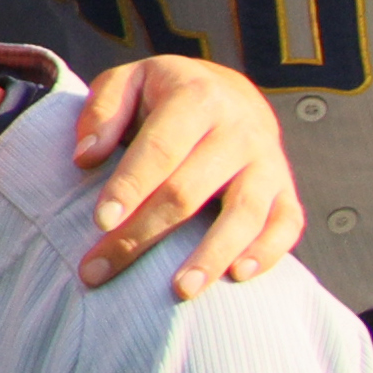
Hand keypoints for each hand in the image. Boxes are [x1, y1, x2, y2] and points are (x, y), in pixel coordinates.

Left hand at [57, 55, 303, 292]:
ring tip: (180, 291)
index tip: (100, 221)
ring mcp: (268, 163)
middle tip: (100, 271)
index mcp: (196, 98)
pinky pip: (286, 225)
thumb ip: (102, 111)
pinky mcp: (286, 191)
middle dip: (143, 235)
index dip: (130, 186)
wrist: (228, 91)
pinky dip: (267, 252)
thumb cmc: (163, 94)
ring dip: (211, 256)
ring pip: (243, 215)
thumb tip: (85, 157)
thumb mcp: (128, 82)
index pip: (160, 149)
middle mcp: (239, 131)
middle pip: (189, 191)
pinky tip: (238, 276)